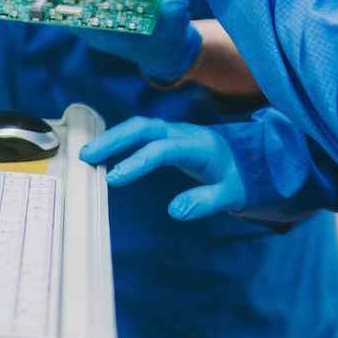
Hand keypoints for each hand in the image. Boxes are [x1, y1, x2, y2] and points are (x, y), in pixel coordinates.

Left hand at [70, 0, 201, 84]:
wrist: (169, 47)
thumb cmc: (172, 39)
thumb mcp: (177, 27)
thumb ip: (175, 14)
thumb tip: (174, 3)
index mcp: (114, 38)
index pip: (86, 29)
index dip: (70, 18)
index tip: (57, 10)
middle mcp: (103, 31)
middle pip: (75, 19)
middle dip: (61, 7)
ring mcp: (103, 21)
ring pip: (77, 10)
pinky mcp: (107, 13)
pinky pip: (86, 3)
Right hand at [79, 117, 246, 220]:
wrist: (250, 159)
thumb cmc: (240, 178)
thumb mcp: (232, 194)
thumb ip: (206, 201)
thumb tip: (175, 210)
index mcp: (199, 146)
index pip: (163, 150)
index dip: (137, 162)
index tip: (112, 179)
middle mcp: (183, 133)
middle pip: (144, 128)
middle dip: (114, 139)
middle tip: (86, 156)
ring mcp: (175, 131)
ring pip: (140, 126)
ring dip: (113, 137)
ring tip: (87, 154)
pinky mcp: (168, 136)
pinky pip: (141, 132)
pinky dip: (120, 138)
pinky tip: (103, 151)